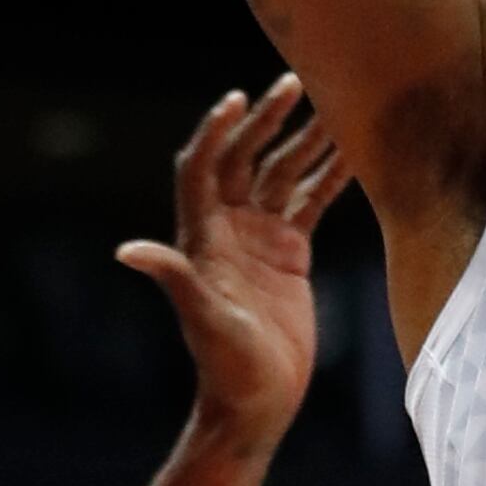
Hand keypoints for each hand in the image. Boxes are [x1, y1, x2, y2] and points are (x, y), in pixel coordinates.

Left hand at [119, 76, 345, 450]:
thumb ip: (176, 280)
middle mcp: (228, 229)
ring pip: (283, 174)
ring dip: (306, 142)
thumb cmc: (227, 368)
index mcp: (203, 238)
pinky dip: (331, 177)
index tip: (238, 98)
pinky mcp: (290, 252)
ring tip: (339, 106)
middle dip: (268, 121)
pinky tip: (357, 154)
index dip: (217, 132)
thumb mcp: (204, 322)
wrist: (258, 402)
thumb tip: (127, 251)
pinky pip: (311, 202)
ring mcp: (260, 237)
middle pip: (245, 159)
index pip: (204, 168)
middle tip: (296, 83)